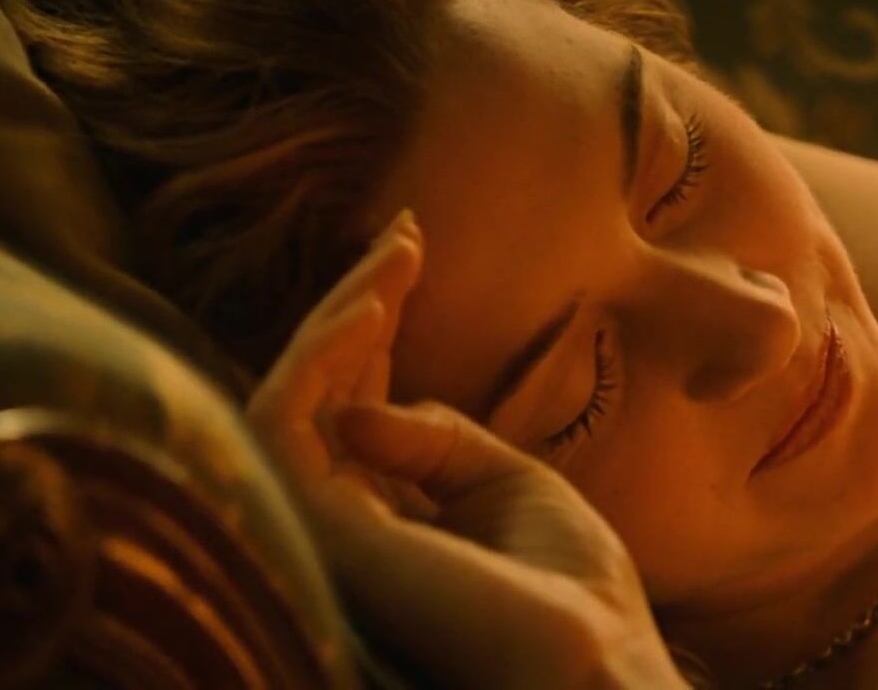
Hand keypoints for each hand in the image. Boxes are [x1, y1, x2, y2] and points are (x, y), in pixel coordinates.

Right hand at [246, 210, 686, 688]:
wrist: (593, 662)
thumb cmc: (568, 589)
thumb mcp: (512, 486)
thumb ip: (441, 440)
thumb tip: (364, 405)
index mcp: (397, 518)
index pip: (362, 407)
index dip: (379, 330)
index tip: (414, 248)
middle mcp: (350, 522)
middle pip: (326, 395)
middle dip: (359, 306)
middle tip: (407, 230)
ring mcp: (327, 529)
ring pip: (290, 401)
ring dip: (337, 318)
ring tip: (396, 257)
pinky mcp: (316, 529)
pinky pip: (283, 422)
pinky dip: (317, 356)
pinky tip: (372, 304)